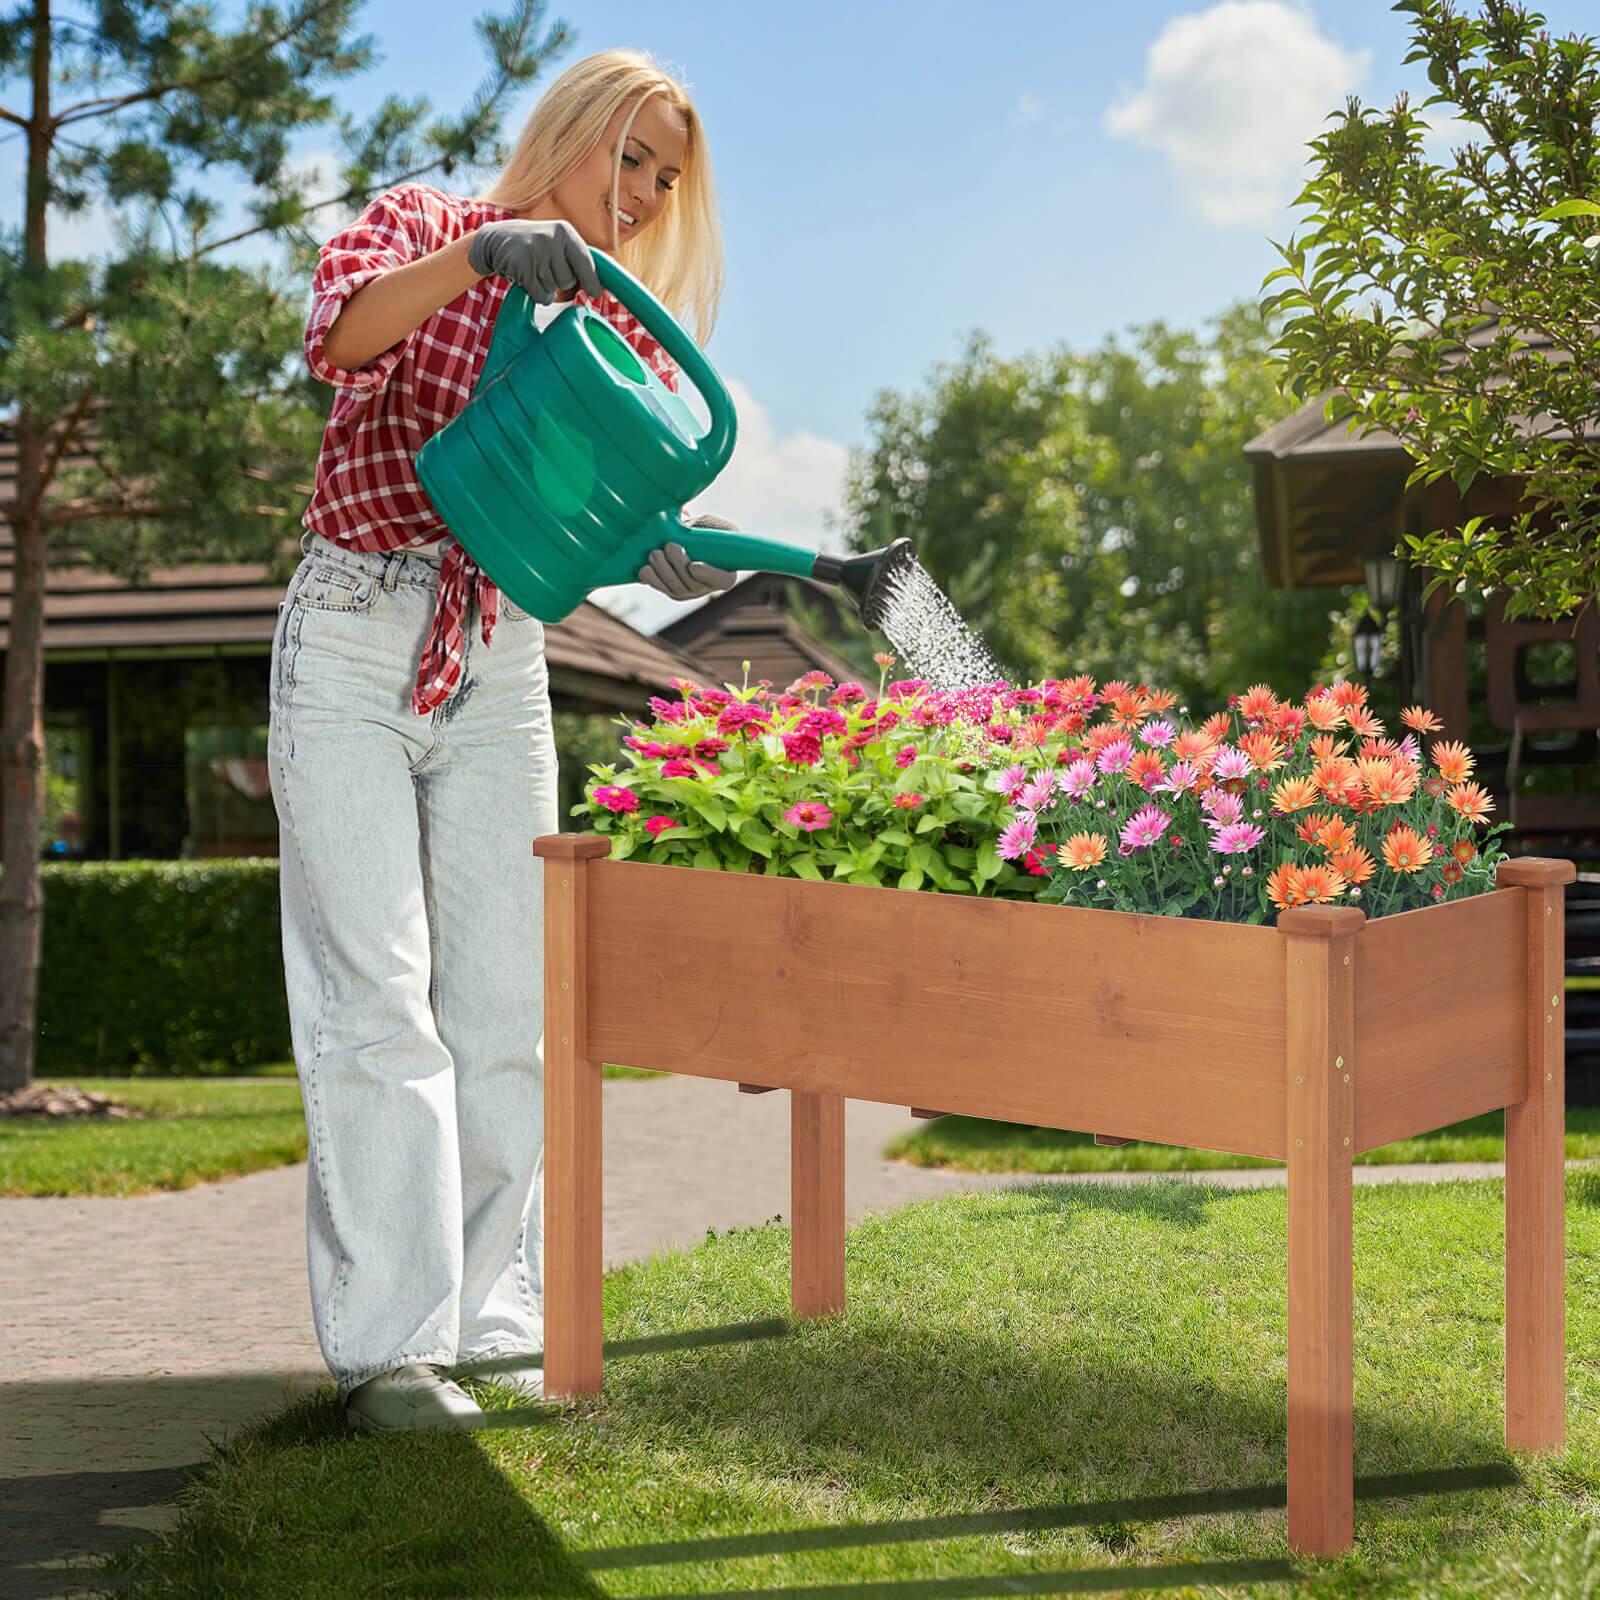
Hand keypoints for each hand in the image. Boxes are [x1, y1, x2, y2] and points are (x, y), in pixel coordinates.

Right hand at [467, 219, 601, 303]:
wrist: (497, 239)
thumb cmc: (534, 246)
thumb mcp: (557, 244)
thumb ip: (576, 260)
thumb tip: (599, 288)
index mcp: (565, 232)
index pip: (585, 261)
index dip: (591, 280)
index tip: (595, 293)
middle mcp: (552, 238)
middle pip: (568, 280)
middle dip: (559, 283)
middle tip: (545, 270)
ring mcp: (535, 249)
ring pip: (553, 288)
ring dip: (545, 288)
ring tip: (535, 272)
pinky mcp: (521, 264)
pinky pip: (539, 293)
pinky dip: (535, 293)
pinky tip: (526, 279)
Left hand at [638, 518, 738, 599]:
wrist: (683, 535)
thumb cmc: (702, 529)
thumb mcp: (709, 524)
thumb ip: (704, 525)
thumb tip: (684, 516)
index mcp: (725, 569)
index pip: (723, 579)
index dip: (709, 574)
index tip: (694, 565)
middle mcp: (708, 586)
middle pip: (694, 585)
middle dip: (679, 565)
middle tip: (669, 545)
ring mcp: (690, 592)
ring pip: (677, 589)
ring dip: (663, 571)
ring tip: (655, 553)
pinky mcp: (672, 591)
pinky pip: (663, 589)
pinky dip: (652, 579)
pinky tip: (646, 568)